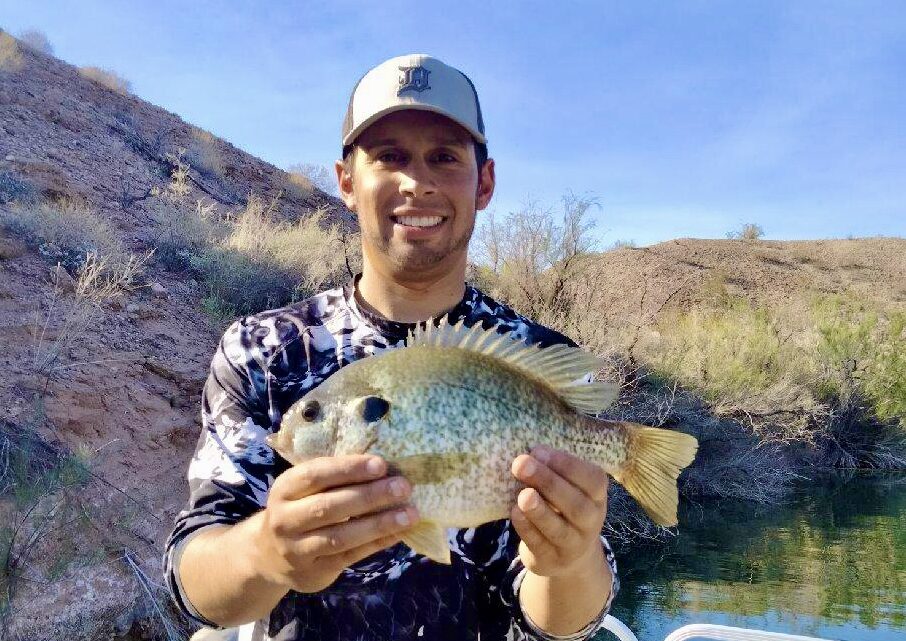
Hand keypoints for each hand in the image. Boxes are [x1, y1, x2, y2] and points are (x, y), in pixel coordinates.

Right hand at [253, 455, 418, 592]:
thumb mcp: (304, 490)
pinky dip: (377, 543)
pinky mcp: (314, 571)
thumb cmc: (300, 510)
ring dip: (379, 523)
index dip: (348, 469)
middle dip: (370, 495)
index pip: (315, 474)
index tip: (381, 464)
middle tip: (403, 487)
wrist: (268, 556)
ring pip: (341, 535)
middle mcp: (286, 519)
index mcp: (285, 489)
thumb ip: (334, 478)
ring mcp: (298, 549)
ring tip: (409, 513)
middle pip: (329, 505)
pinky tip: (399, 532)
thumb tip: (383, 467)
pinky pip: (350, 556)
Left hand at [510, 446, 608, 577]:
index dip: (567, 464)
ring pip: (559, 529)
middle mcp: (591, 521)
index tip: (539, 450)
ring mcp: (573, 545)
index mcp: (596, 496)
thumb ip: (552, 470)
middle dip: (548, 482)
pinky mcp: (551, 561)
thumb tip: (527, 451)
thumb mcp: (567, 487)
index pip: (592, 480)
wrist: (568, 555)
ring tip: (523, 494)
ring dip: (539, 510)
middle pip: (575, 504)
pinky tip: (515, 513)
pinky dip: (527, 529)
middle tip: (521, 464)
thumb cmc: (562, 506)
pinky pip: (540, 545)